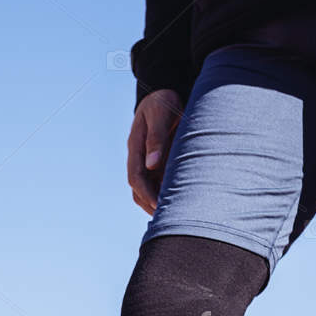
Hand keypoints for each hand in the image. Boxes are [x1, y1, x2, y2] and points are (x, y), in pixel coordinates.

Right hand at [127, 88, 182, 212]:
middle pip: (138, 189)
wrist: (164, 96)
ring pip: (147, 190)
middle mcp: (139, 157)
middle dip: (151, 205)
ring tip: (175, 216)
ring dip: (156, 203)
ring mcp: (147, 162)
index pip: (135, 177)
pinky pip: (158, 184)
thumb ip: (156, 137)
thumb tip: (151, 165)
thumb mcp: (161, 113)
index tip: (159, 205)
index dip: (146, 194)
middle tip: (169, 219)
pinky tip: (180, 202)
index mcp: (136, 146)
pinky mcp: (157, 163)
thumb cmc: (163, 101)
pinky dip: (165, 195)